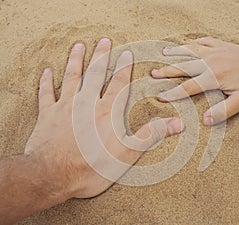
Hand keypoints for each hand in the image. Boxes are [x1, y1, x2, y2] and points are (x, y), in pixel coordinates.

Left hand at [25, 38, 182, 198]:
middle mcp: (86, 104)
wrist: (53, 175)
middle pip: (94, 74)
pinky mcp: (47, 115)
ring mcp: (64, 107)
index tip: (125, 53)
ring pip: (71, 78)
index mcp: (107, 112)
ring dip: (75, 61)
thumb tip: (178, 123)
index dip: (123, 68)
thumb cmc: (92, 167)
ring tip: (79, 46)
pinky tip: (46, 72)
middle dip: (100, 57)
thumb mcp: (128, 154)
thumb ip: (151, 135)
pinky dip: (46, 83)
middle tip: (103, 41)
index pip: (118, 84)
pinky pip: (46, 94)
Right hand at [151, 37, 238, 124]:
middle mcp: (211, 62)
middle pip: (183, 67)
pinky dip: (194, 43)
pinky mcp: (222, 46)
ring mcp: (216, 51)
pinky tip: (188, 44)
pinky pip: (204, 41)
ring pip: (190, 51)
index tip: (159, 97)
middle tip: (153, 73)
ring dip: (176, 53)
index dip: (172, 93)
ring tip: (163, 54)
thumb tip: (204, 121)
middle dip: (167, 71)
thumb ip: (223, 112)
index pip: (188, 88)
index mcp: (213, 77)